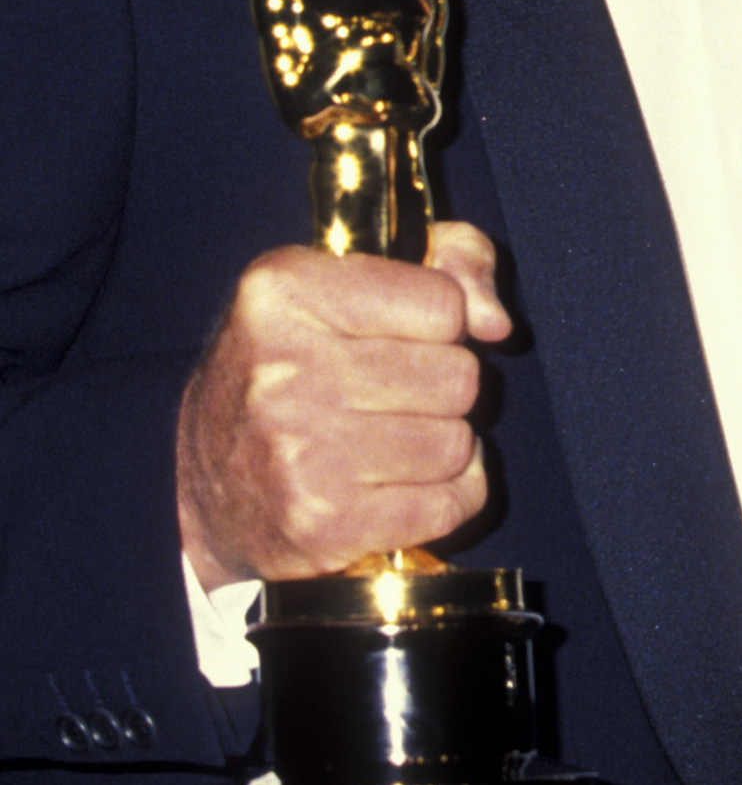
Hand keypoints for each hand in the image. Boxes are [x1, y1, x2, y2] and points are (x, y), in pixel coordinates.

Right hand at [175, 219, 513, 588]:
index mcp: (283, 292)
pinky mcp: (324, 525)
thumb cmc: (292, 370)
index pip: (444, 303)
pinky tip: (396, 487)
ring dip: (441, 446)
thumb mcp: (347, 279)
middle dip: (442, 388)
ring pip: (458, 442)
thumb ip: (451, 258)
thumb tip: (495, 322)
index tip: (396, 337)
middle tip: (389, 397)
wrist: (203, 489)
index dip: (440, 323)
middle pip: (460, 377)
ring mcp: (301, 454)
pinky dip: (445, 498)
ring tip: (386, 442)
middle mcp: (283, 371)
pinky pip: (453, 503)